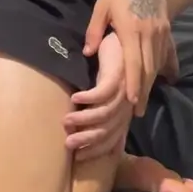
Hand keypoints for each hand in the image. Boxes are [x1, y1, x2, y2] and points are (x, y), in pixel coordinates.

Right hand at [64, 31, 131, 159]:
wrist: (123, 34)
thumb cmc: (113, 60)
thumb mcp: (108, 85)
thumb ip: (102, 105)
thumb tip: (86, 126)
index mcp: (124, 110)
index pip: (112, 138)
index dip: (96, 150)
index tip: (78, 157)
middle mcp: (126, 104)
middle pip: (108, 130)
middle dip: (88, 140)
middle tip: (68, 144)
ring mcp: (123, 90)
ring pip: (104, 114)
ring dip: (84, 121)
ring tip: (66, 122)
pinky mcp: (117, 74)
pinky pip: (102, 93)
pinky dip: (88, 99)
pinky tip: (74, 99)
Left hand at [84, 0, 169, 116]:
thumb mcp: (101, 7)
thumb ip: (95, 31)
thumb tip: (88, 52)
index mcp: (131, 29)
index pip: (134, 64)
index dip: (134, 86)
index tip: (132, 104)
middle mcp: (149, 33)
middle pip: (148, 69)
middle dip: (143, 92)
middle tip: (138, 111)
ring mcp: (161, 30)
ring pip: (158, 62)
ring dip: (152, 82)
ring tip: (144, 99)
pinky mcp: (166, 26)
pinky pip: (164, 52)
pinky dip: (160, 67)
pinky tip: (157, 77)